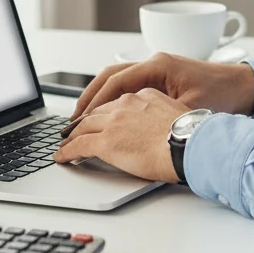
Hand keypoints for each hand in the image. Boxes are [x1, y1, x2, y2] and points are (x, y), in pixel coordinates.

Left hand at [54, 88, 188, 181]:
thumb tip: (163, 128)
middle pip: (97, 112)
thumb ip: (163, 116)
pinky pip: (78, 145)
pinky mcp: (106, 141)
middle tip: (75, 130)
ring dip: (72, 135)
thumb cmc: (192, 136)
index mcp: (145, 95)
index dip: (106, 112)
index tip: (101, 119)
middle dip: (84, 121)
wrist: (189, 144)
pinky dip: (67, 151)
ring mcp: (114, 122)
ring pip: (83, 126)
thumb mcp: (178, 115)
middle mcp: (126, 104)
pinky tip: (62, 157)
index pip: (117, 103)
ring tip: (65, 143)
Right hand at [70, 52, 253, 118]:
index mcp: (159, 66)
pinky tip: (108, 115)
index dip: (94, 102)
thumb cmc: (224, 96)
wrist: (247, 87)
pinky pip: (130, 85)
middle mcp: (155, 63)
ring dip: (100, 97)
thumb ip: (160, 118)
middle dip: (89, 98)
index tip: (79, 120)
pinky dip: (115, 98)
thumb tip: (134, 131)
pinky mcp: (163, 79)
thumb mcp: (190, 111)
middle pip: (110, 76)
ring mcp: (158, 70)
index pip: (115, 81)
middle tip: (72, 121)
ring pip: (118, 79)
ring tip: (84, 119)